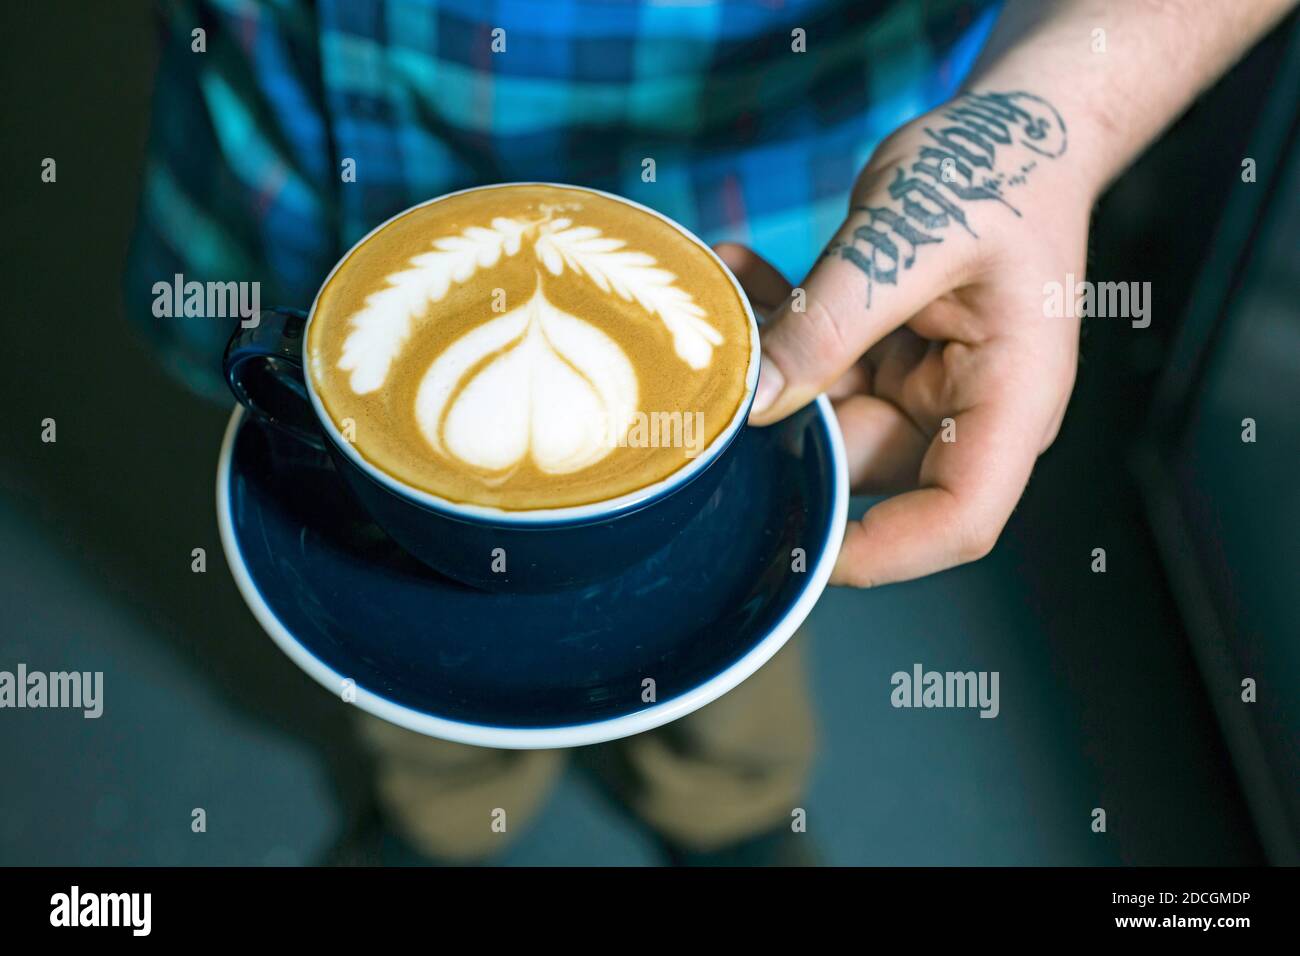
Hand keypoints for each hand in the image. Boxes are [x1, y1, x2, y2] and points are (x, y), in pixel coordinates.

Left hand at [718, 93, 1089, 586]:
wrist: (1016, 130)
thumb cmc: (995, 170)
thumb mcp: (910, 234)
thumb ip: (834, 320)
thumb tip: (756, 403)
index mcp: (1011, 399)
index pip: (959, 519)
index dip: (883, 553)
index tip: (797, 549)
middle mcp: (969, 410)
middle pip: (865, 463)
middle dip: (787, 422)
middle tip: (724, 362)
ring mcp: (925, 388)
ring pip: (825, 415)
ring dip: (772, 361)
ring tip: (728, 292)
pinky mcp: (887, 360)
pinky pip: (818, 371)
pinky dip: (778, 328)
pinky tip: (740, 270)